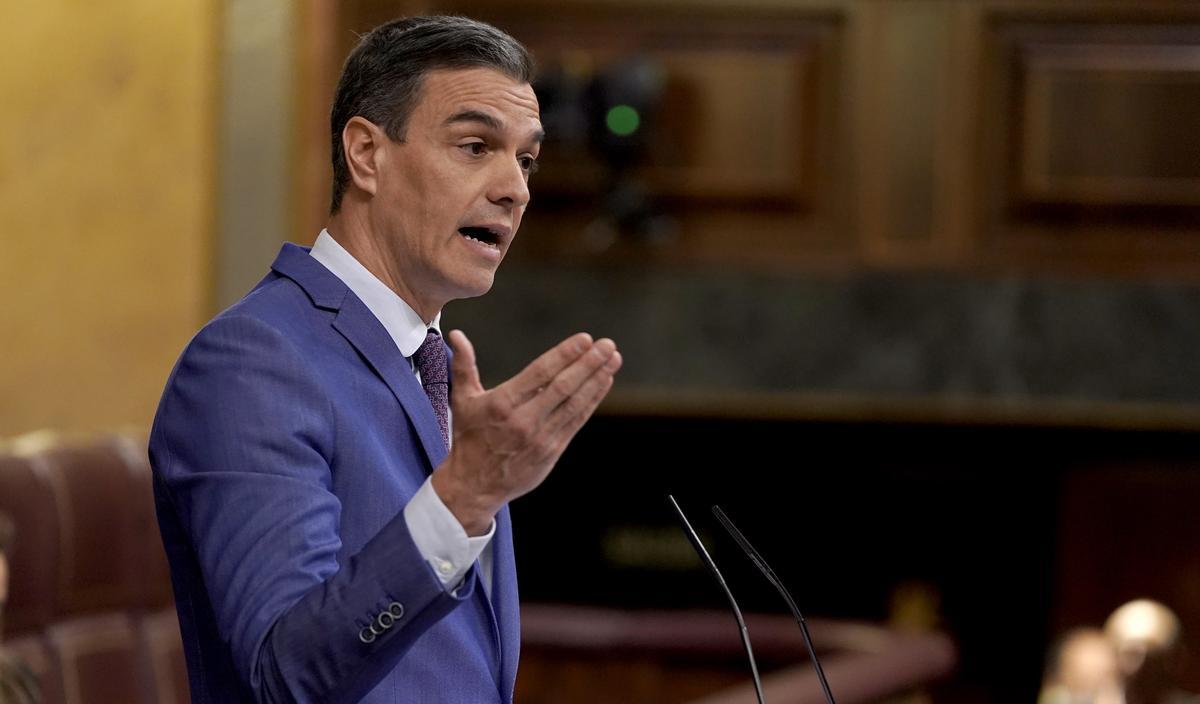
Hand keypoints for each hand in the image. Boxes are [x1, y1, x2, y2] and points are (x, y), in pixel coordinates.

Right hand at [430, 330, 621, 534]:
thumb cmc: (469, 438)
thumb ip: (464, 365)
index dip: (565, 354)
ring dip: (597, 379)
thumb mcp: (463, 401)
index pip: (540, 373)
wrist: (474, 485)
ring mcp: (541, 437)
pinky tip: (603, 382)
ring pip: (574, 403)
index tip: (585, 339)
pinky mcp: (552, 450)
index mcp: (502, 403)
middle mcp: (524, 420)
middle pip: (563, 387)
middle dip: (589, 364)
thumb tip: (456, 334)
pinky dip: (592, 400)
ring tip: (613, 359)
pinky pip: (577, 421)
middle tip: (607, 345)